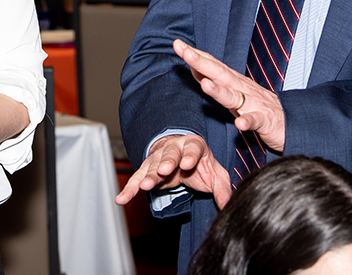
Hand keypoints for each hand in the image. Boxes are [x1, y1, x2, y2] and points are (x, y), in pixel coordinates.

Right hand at [115, 134, 231, 209]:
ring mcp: (159, 158)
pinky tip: (121, 199)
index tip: (188, 163)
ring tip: (144, 187)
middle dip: (166, 162)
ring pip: (152, 165)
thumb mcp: (216, 174)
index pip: (192, 148)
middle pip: (169, 154)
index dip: (190, 155)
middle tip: (163, 170)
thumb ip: (222, 189)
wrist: (183, 157)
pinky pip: (137, 179)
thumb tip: (229, 206)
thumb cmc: (201, 164)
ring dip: (147, 176)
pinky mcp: (147, 170)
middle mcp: (174, 148)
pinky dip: (129, 189)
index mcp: (193, 145)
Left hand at [174, 39, 285, 151]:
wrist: (292, 122)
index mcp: (233, 82)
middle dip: (200, 62)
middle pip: (219, 74)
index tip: (178, 44)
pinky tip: (239, 123)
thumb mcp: (235, 93)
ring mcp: (254, 104)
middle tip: (184, 51)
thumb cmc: (260, 107)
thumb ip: (217, 83)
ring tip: (205, 84)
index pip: (212, 64)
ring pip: (234, 96)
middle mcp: (242, 89)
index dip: (196, 55)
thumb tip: (195, 70)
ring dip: (219, 91)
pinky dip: (247, 121)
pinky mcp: (265, 121)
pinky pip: (255, 121)